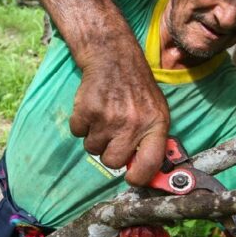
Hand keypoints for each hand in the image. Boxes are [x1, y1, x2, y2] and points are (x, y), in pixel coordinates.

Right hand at [69, 58, 169, 185]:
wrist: (113, 58)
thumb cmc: (136, 88)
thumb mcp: (156, 110)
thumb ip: (152, 139)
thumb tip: (144, 170)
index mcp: (155, 124)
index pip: (150, 164)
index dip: (139, 177)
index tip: (132, 178)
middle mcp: (133, 124)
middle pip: (113, 162)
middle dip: (109, 153)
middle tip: (112, 137)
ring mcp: (109, 118)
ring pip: (92, 149)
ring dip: (94, 137)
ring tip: (103, 118)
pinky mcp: (87, 111)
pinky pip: (78, 134)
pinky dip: (81, 124)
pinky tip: (92, 110)